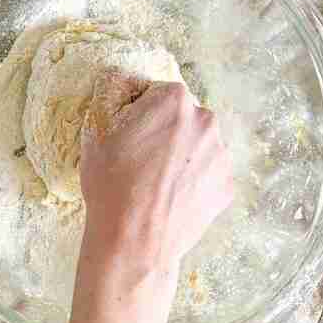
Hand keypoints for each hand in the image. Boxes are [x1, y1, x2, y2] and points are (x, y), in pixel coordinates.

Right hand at [80, 73, 236, 276]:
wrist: (134, 241)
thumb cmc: (111, 184)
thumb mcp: (96, 129)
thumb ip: (112, 93)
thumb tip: (122, 82)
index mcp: (174, 100)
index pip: (157, 94)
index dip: (140, 114)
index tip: (129, 135)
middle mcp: (206, 120)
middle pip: (183, 118)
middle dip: (166, 132)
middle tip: (142, 161)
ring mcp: (221, 155)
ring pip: (198, 146)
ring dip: (182, 156)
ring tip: (156, 183)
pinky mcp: (227, 186)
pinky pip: (208, 175)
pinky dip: (194, 182)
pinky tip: (172, 198)